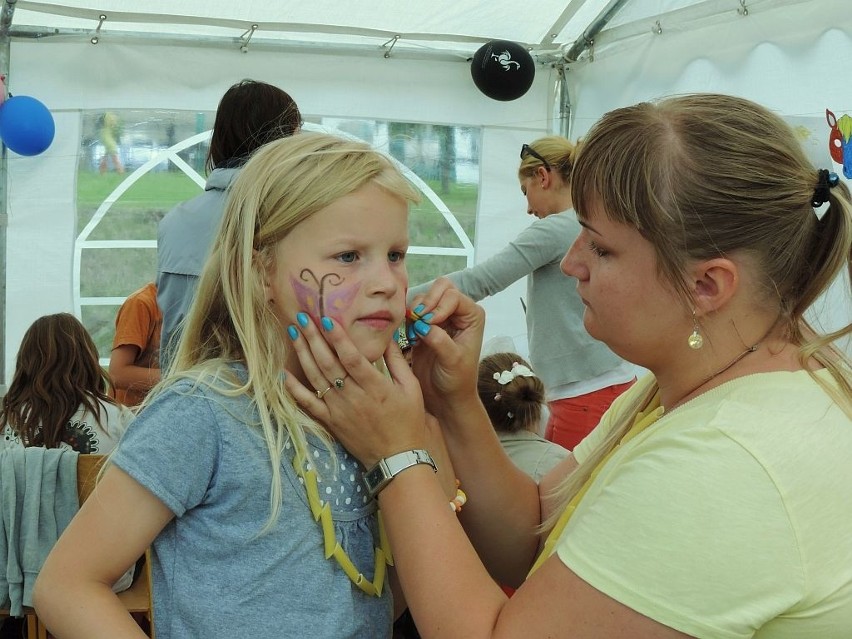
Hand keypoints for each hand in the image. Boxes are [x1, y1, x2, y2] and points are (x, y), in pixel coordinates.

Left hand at [284, 314, 426, 468]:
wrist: (397, 458)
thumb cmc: (408, 421)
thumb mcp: (411, 388)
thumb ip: (397, 361)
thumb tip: (387, 336)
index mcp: (375, 386)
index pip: (352, 358)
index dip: (338, 338)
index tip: (326, 319)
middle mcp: (353, 396)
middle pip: (328, 363)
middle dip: (314, 338)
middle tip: (302, 316)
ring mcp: (339, 410)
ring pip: (315, 378)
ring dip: (302, 354)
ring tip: (293, 332)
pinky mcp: (330, 422)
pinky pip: (307, 404)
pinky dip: (294, 389)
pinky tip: (284, 373)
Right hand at [407, 278, 485, 417]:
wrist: (445, 397)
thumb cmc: (457, 380)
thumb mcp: (453, 361)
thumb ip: (440, 340)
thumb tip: (423, 324)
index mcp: (471, 316)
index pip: (453, 296)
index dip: (439, 306)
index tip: (430, 324)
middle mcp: (457, 312)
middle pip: (440, 288)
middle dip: (426, 302)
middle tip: (418, 321)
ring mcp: (440, 317)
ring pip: (424, 298)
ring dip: (415, 312)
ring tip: (415, 334)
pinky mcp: (424, 325)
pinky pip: (412, 311)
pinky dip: (408, 320)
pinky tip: (412, 339)